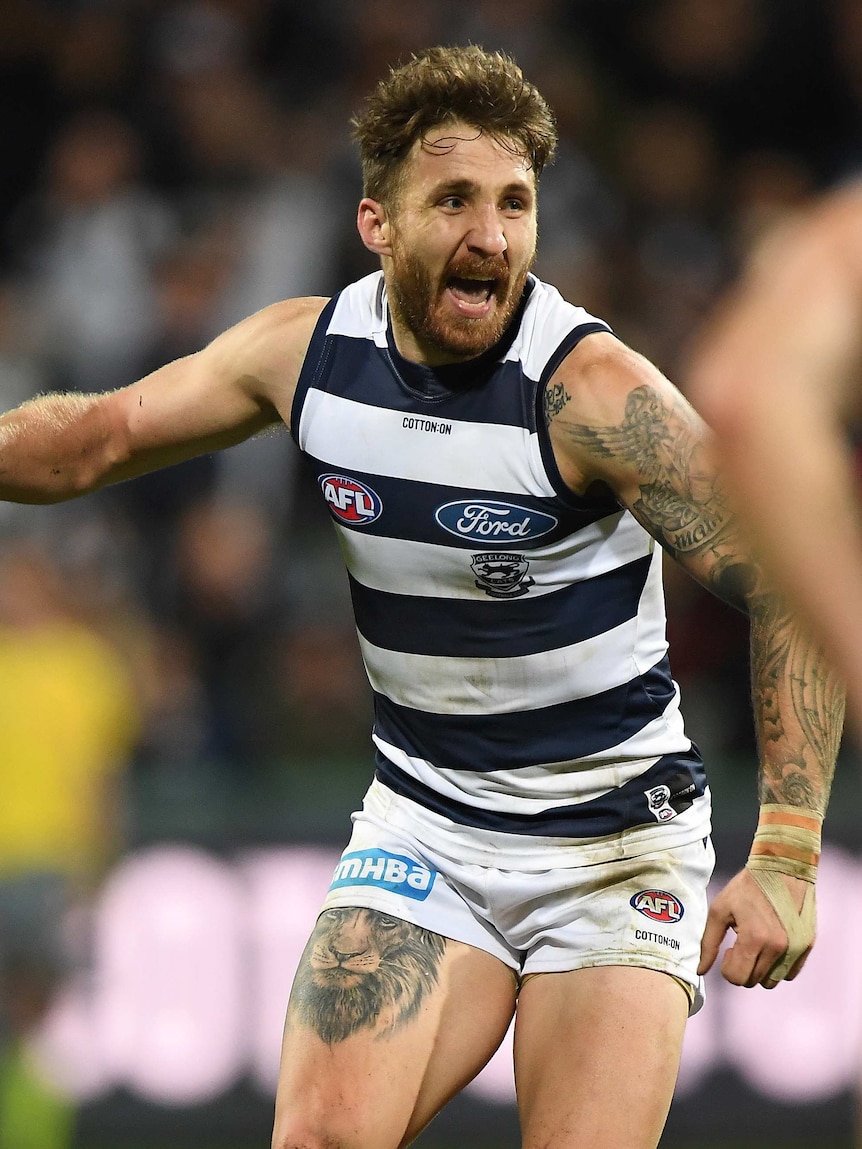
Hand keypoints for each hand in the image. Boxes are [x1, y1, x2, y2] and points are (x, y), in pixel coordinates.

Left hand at [698, 868, 813, 988]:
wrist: (782, 868)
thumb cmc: (747, 887)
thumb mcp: (720, 909)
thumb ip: (708, 943)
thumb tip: (700, 970)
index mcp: (754, 939)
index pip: (737, 977)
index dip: (728, 966)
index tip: (730, 948)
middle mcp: (778, 948)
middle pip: (753, 981)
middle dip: (743, 967)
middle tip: (741, 944)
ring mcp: (796, 949)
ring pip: (772, 981)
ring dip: (760, 969)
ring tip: (757, 945)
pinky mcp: (807, 946)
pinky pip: (790, 973)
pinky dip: (778, 966)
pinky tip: (771, 945)